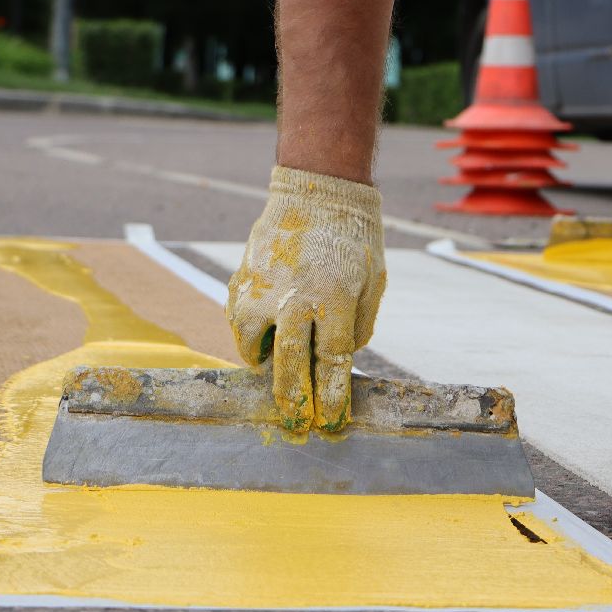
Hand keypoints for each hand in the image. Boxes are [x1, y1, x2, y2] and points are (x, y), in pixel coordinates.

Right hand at [226, 166, 385, 432]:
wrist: (318, 190)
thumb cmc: (354, 239)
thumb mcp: (372, 282)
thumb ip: (356, 326)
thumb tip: (338, 360)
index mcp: (334, 300)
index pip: (331, 363)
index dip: (330, 397)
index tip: (328, 421)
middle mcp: (295, 299)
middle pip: (290, 365)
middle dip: (293, 400)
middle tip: (295, 422)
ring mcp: (263, 289)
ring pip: (252, 345)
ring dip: (264, 363)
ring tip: (275, 365)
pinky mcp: (243, 279)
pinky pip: (239, 319)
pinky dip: (249, 333)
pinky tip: (265, 332)